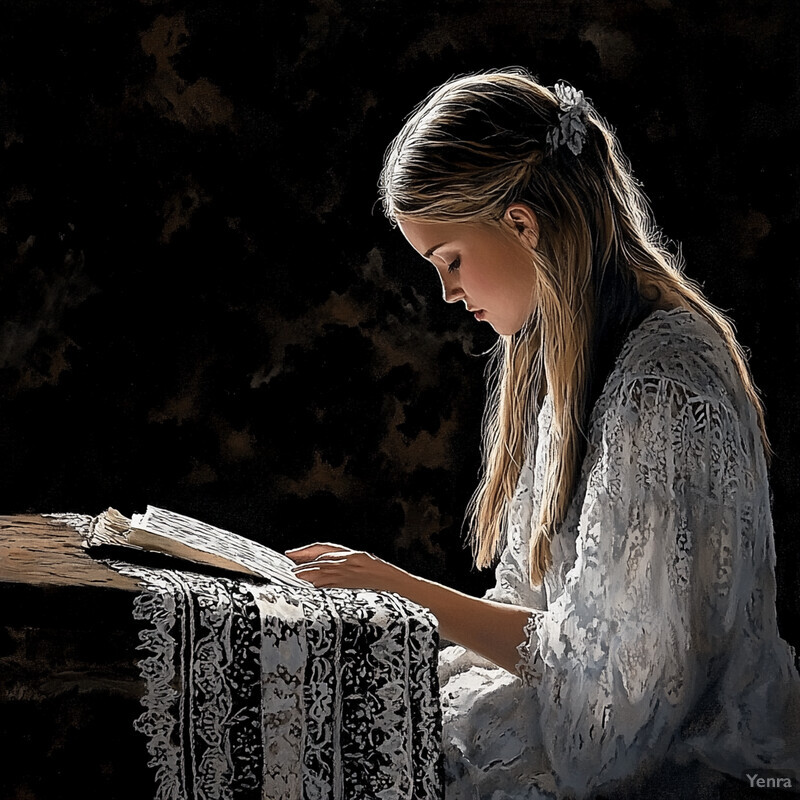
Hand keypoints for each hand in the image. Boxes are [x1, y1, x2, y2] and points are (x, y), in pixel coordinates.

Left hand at [284, 542, 404, 591]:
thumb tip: (321, 560)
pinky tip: (311, 587)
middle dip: (303, 564)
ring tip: (296, 577)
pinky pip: (331, 585)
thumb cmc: (379, 571)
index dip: (306, 550)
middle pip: (320, 561)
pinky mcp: (350, 586)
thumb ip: (342, 557)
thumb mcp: (361, 558)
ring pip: (323, 572)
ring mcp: (348, 575)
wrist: (393, 582)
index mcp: (350, 553)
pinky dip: (319, 585)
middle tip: (290, 569)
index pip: (323, 548)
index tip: (292, 553)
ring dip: (308, 574)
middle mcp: (348, 562)